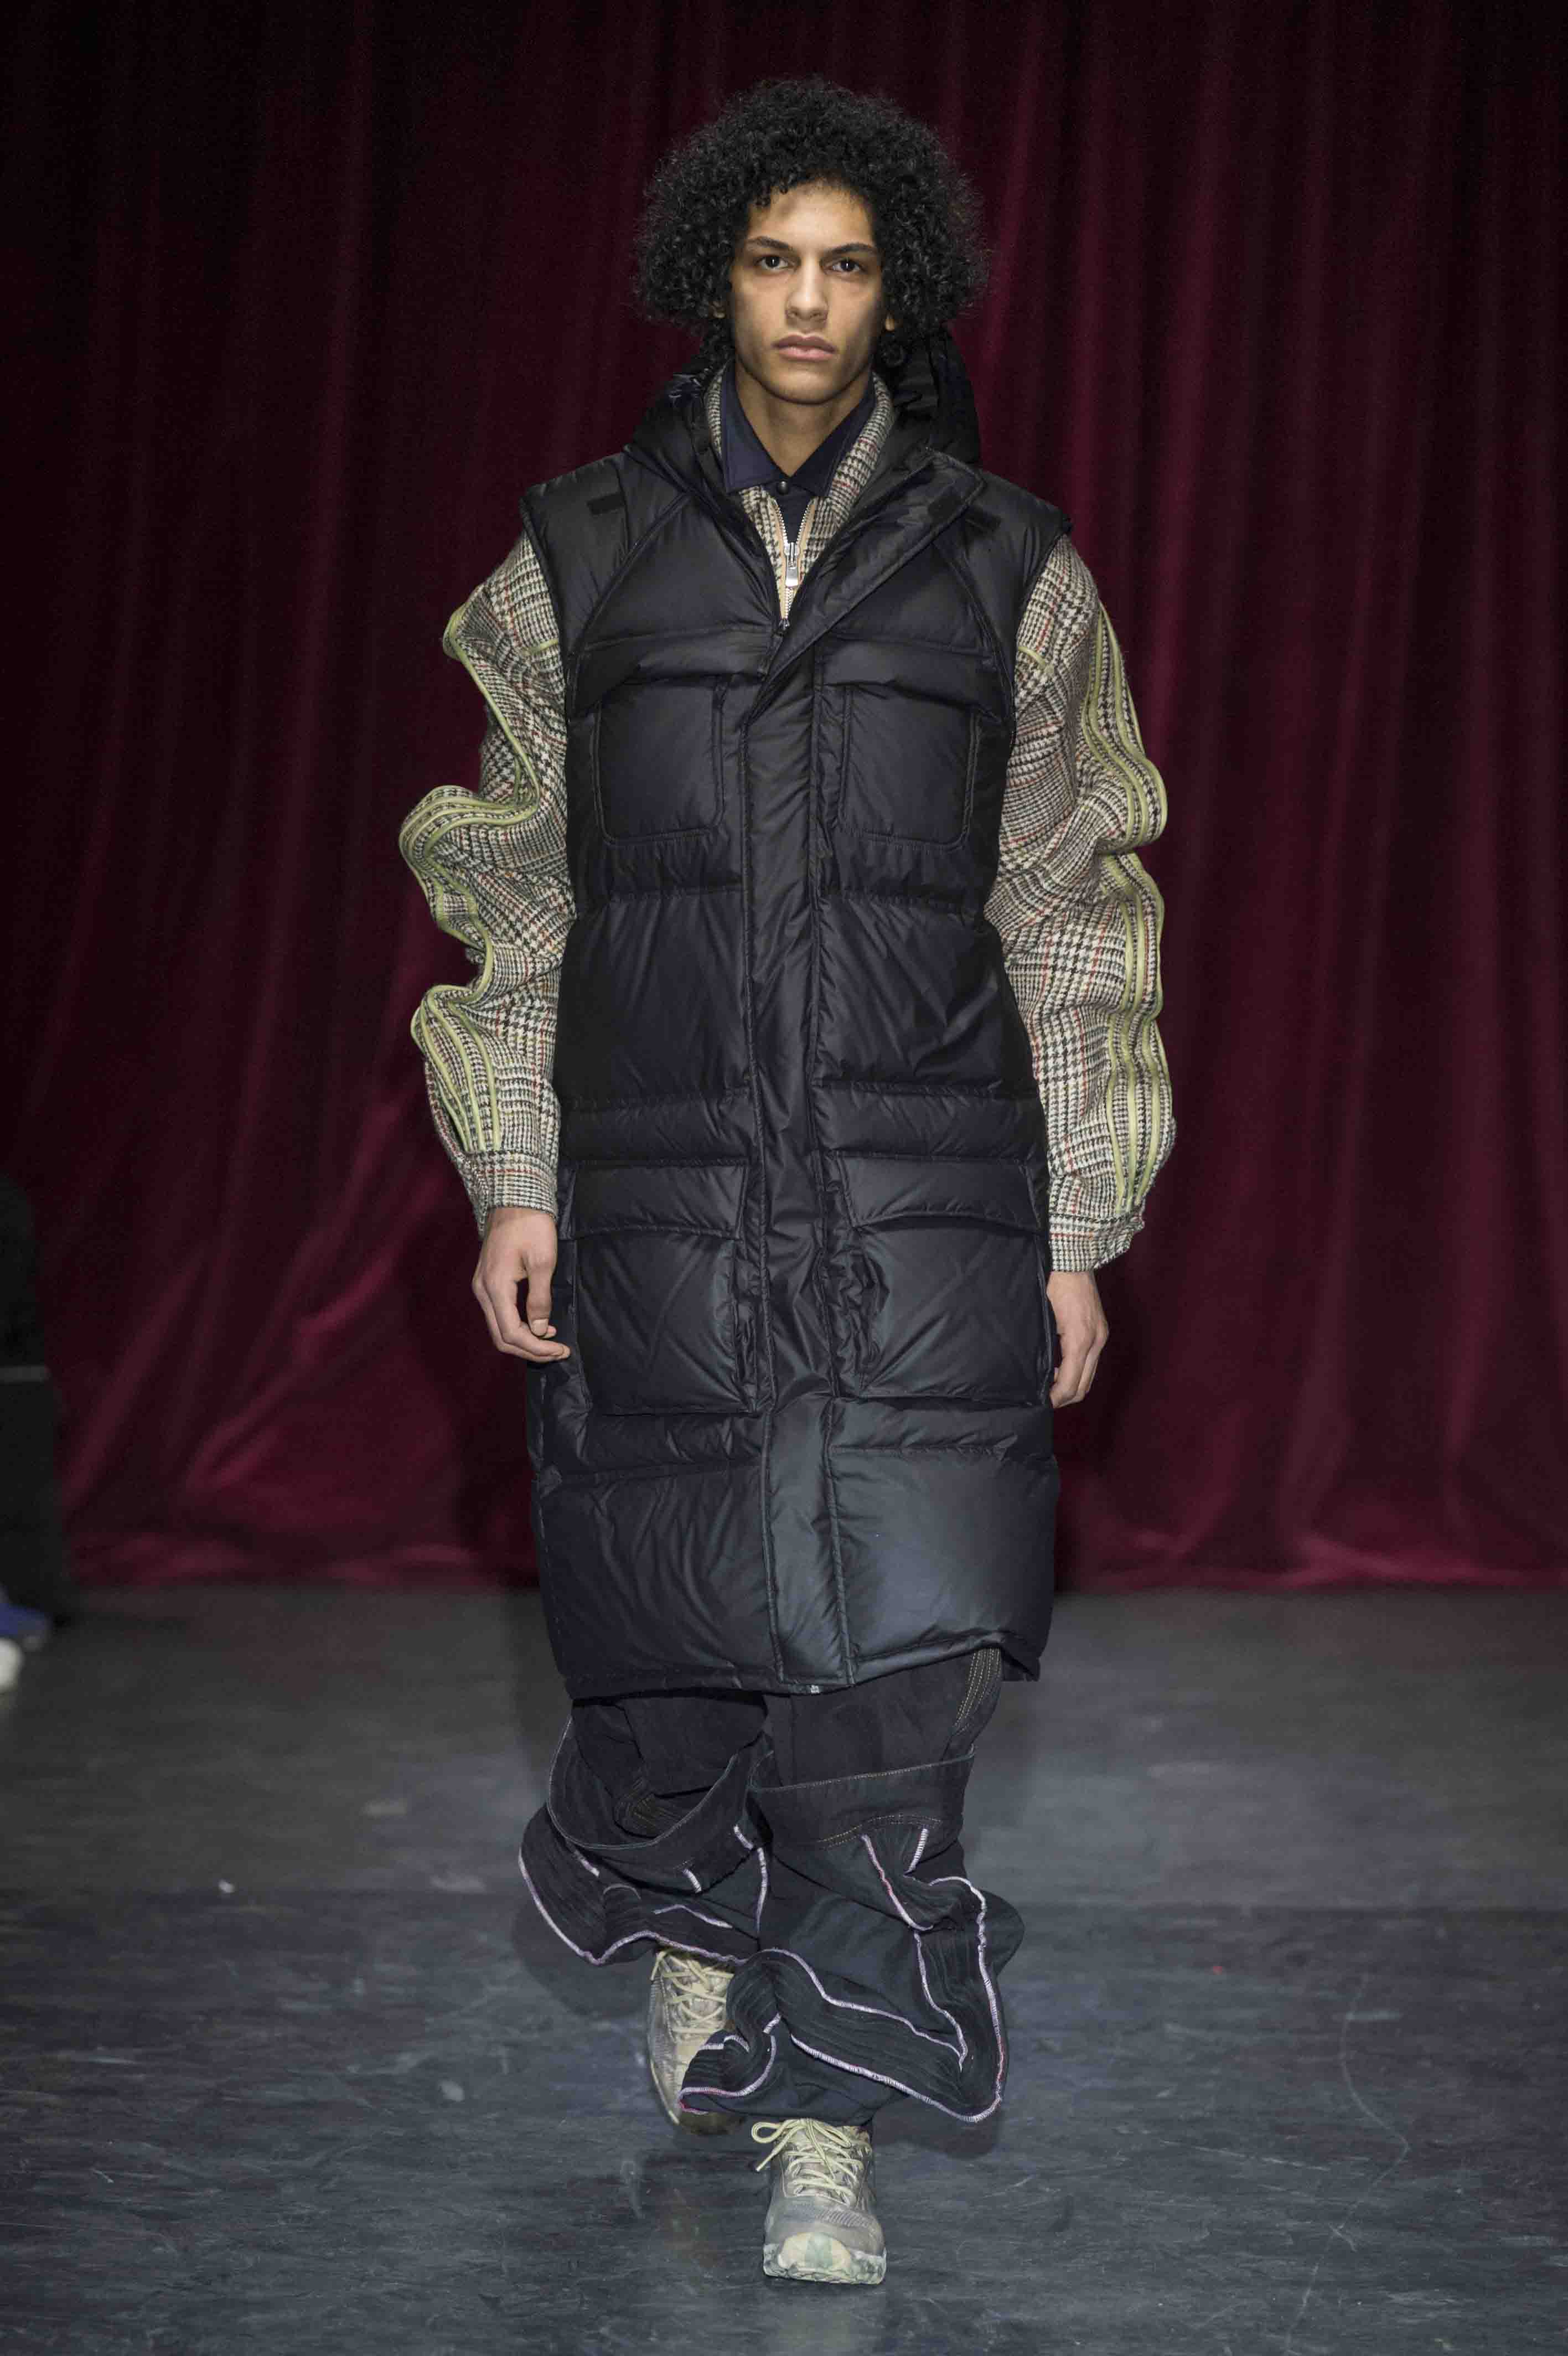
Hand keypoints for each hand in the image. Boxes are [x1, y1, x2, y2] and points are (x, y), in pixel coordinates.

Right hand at [473, 1207, 570, 1362]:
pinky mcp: (487, 1281)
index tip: (560, 1350)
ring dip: (524, 1339)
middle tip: (557, 1351)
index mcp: (495, 1288)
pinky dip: (517, 1325)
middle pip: (501, 1336)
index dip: (536, 1348)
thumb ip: (540, 1299)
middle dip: (530, 1349)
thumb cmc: (531, 1226)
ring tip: (551, 1341)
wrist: (514, 1198)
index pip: (512, 1333)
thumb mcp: (543, 1262)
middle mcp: (483, 1291)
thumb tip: (540, 1329)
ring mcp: (482, 1286)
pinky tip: (538, 1324)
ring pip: (499, 1327)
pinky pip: (499, 1313)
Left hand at [1046, 1268, 1107, 1405]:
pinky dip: (1078, 1371)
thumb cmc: (1053, 1281)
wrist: (1073, 1255)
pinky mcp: (1100, 1330)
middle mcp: (1096, 1340)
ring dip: (1072, 1386)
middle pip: (1084, 1386)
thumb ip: (1041, 1346)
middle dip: (1064, 1398)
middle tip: (1043, 1399)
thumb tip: (1034, 1372)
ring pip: (1089, 1376)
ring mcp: (1101, 1335)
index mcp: (1080, 1339)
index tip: (1040, 1403)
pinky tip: (1060, 1367)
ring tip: (1049, 1385)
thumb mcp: (1041, 1315)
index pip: (1071, 1383)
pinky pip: (1091, 1361)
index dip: (1055, 1398)